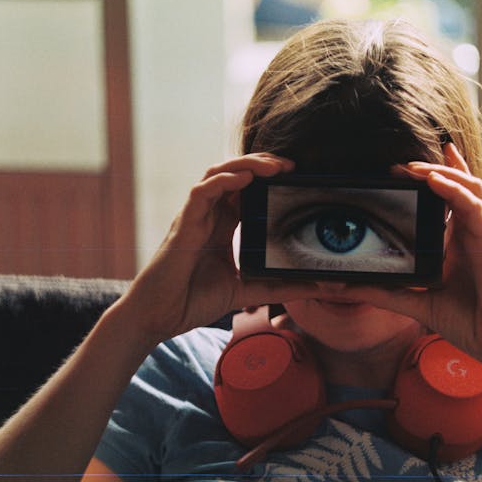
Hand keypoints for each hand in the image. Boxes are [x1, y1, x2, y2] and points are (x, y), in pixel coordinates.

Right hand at [117, 153, 316, 343]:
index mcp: (223, 225)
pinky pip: (200, 193)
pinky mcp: (184, 225)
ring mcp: (196, 217)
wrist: (159, 317)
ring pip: (218, 174)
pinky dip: (221, 182)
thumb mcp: (248, 291)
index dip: (269, 177)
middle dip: (262, 164)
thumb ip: (280, 287)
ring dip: (246, 165)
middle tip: (291, 166)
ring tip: (273, 166)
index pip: (248, 190)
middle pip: (236, 174)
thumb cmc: (193, 300)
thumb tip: (321, 288)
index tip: (296, 176)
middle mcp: (210, 215)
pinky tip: (242, 179)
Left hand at [340, 143, 481, 364]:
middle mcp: (474, 233)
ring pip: (468, 188)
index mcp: (460, 243)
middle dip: (432, 168)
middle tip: (400, 165)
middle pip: (459, 185)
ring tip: (413, 167)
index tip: (404, 168)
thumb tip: (344, 289)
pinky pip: (473, 207)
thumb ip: (384, 293)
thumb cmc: (469, 323)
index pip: (449, 198)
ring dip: (441, 171)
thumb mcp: (416, 303)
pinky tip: (434, 180)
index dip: (435, 176)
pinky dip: (453, 190)